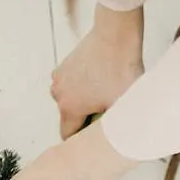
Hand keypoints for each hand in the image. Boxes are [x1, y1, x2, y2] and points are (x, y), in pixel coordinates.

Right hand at [51, 5, 143, 139]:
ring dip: (84, 103)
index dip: (84, 140)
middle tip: (108, 112)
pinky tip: (101, 81)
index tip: (98, 137)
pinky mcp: (65, 65)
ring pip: (70, 101)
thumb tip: (119, 144)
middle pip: (70, 118)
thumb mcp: (121, 106)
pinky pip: (72, 85)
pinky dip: (83, 87)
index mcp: (69, 108)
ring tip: (106, 95)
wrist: (116, 36)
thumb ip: (114, 128)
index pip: (68, 137)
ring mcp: (59, 77)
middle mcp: (58, 93)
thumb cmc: (121, 70)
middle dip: (86, 119)